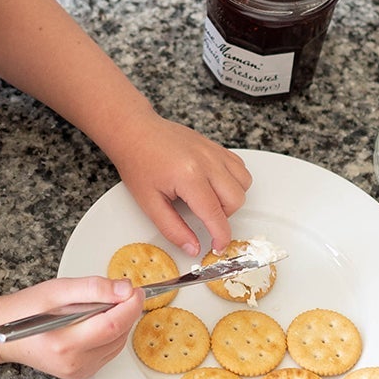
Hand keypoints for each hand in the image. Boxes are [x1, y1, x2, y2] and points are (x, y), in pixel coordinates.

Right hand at [0, 276, 141, 378]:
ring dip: (120, 323)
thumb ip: (93, 288)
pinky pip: (108, 353)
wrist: (5, 332)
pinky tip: (98, 321)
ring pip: (117, 345)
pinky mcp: (81, 373)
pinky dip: (111, 335)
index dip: (131, 306)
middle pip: (118, 336)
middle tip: (120, 293)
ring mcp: (78, 371)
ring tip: (105, 305)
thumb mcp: (58, 289)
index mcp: (65, 342)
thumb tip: (124, 289)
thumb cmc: (26, 309)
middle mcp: (74, 362)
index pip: (113, 325)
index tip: (135, 290)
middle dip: (126, 312)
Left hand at [105, 115, 251, 256]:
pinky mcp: (216, 146)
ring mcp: (214, 151)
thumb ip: (173, 229)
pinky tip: (214, 184)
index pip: (215, 214)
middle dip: (224, 217)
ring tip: (208, 199)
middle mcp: (207, 161)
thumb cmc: (138, 162)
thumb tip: (192, 247)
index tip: (218, 246)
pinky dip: (234, 180)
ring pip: (244, 183)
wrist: (135, 131)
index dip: (220, 236)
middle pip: (236, 200)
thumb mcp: (149, 203)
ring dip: (231, 198)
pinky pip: (239, 167)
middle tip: (204, 218)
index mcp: (189, 176)